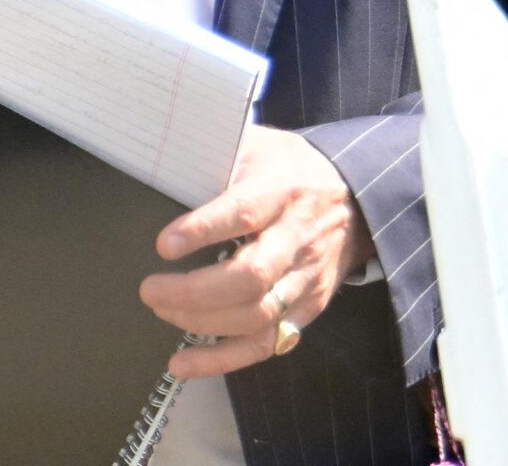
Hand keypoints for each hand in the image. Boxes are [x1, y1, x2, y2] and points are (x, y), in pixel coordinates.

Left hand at [138, 125, 375, 377]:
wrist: (356, 198)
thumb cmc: (291, 169)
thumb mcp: (261, 145)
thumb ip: (220, 153)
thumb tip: (164, 163)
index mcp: (284, 190)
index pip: (245, 212)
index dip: (203, 230)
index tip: (163, 245)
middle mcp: (300, 236)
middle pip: (251, 276)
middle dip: (194, 291)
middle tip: (151, 289)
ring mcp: (307, 278)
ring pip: (256, 315)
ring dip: (201, 322)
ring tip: (163, 309)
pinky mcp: (307, 308)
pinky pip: (265, 344)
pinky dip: (220, 360)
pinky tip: (183, 361)